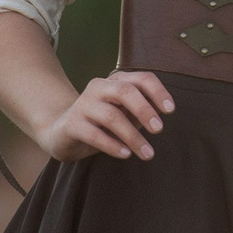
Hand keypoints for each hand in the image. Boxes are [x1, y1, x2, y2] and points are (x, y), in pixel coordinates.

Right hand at [36, 69, 173, 161]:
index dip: (158, 92)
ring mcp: (83, 104)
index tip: (170, 110)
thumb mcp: (125, 114)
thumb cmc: (102, 123)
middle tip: (159, 130)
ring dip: (132, 136)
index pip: (141, 78)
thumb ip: (142, 111)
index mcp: (115, 81)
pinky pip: (94, 134)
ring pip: (111, 116)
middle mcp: (98, 87)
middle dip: (144, 110)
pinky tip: (126, 154)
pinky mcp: (72, 124)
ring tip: (147, 153)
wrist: (62, 133)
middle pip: (125, 91)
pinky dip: (113, 145)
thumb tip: (162, 115)